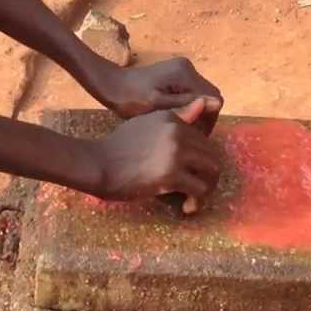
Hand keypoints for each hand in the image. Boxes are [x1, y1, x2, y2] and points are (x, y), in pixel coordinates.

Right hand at [89, 98, 221, 213]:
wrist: (98, 164)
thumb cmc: (117, 146)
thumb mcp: (147, 123)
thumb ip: (177, 116)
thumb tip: (204, 103)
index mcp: (172, 119)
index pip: (203, 140)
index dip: (201, 160)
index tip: (191, 173)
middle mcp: (177, 132)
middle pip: (211, 155)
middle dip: (207, 175)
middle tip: (196, 189)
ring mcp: (175, 153)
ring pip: (212, 172)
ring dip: (207, 188)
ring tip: (193, 198)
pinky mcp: (171, 175)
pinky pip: (199, 190)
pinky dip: (198, 202)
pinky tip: (187, 207)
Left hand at [91, 57, 223, 133]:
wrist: (110, 85)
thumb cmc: (130, 98)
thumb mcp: (158, 106)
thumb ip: (186, 105)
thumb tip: (217, 104)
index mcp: (185, 73)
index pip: (214, 98)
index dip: (210, 119)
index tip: (196, 136)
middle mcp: (187, 67)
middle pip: (209, 96)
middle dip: (204, 117)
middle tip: (190, 136)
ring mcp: (182, 70)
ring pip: (201, 96)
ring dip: (197, 113)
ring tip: (183, 130)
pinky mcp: (175, 75)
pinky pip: (191, 93)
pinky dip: (189, 107)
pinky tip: (177, 119)